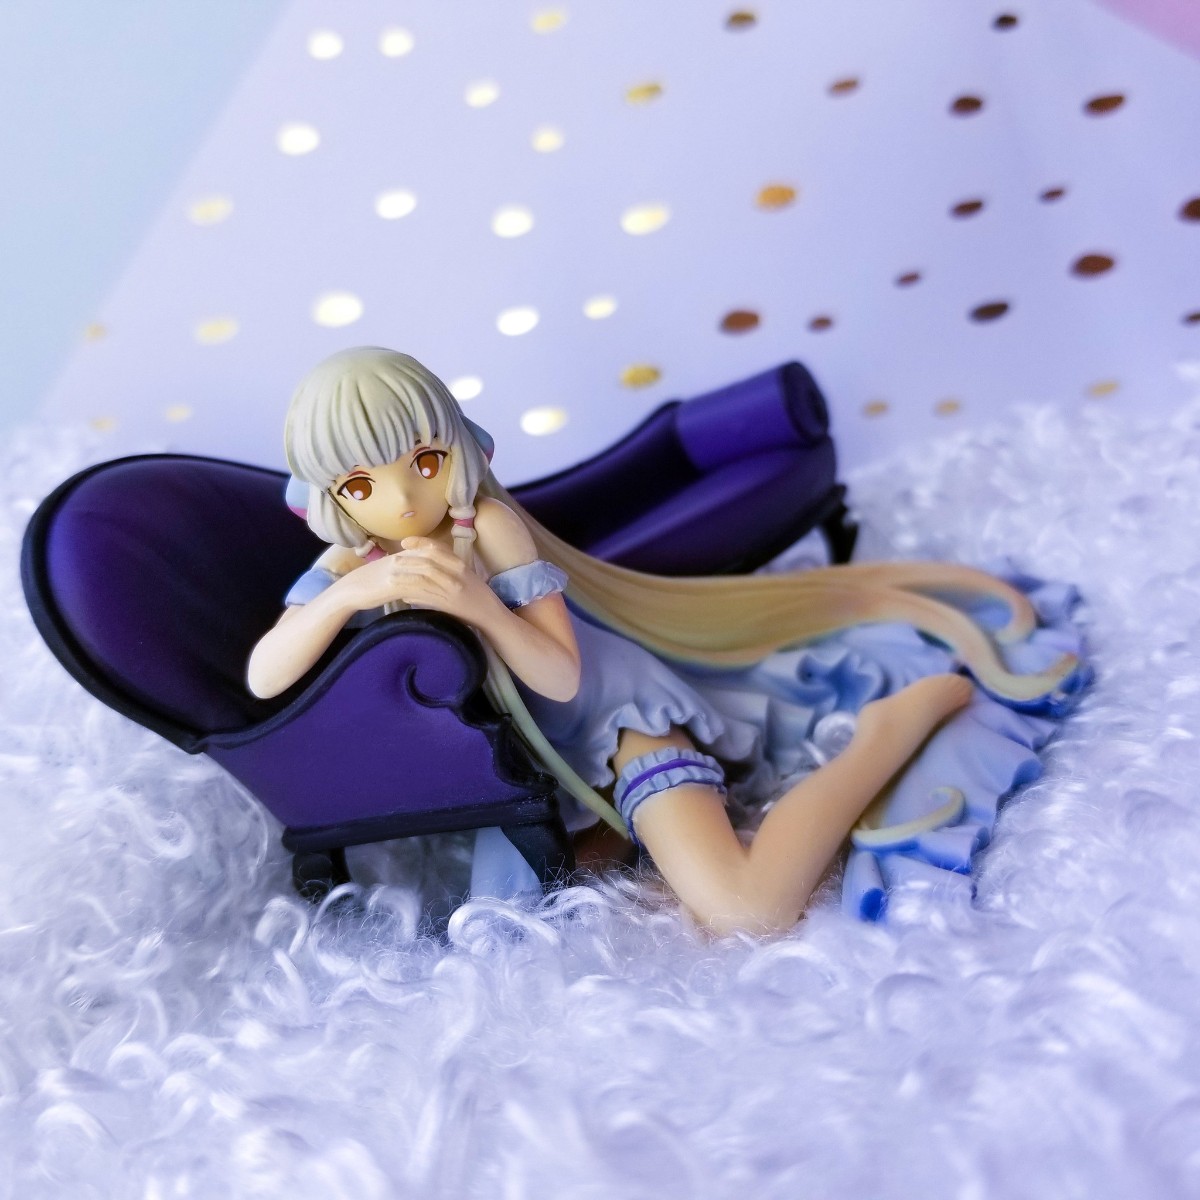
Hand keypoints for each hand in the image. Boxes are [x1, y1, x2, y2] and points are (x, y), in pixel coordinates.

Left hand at [383, 536, 502, 624]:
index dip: (420, 542)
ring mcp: (451, 589)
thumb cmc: (478, 595)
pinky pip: (427, 596)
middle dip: (409, 560)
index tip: (405, 542)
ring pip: (425, 578)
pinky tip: (402, 596)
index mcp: (461, 564)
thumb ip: (446, 569)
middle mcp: (456, 574)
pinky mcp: (448, 604)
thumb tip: (422, 569)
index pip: (438, 548)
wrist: (490, 614)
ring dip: (406, 577)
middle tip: (393, 560)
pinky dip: (413, 594)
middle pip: (429, 562)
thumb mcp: (465, 576)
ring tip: (392, 576)